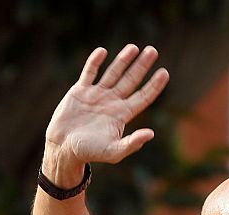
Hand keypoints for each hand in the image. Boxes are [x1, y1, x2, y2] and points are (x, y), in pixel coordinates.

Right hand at [44, 45, 170, 171]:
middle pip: (131, 80)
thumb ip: (132, 143)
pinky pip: (89, 73)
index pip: (143, 96)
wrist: (63, 148)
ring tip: (134, 47)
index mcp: (122, 114)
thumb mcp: (113, 152)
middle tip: (153, 50)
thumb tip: (151, 134)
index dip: (154, 85)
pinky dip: (95, 62)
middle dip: (141, 66)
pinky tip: (103, 51)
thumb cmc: (89, 153)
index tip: (165, 72)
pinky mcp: (80, 91)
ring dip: (123, 60)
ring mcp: (96, 95)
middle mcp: (112, 102)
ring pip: (113, 73)